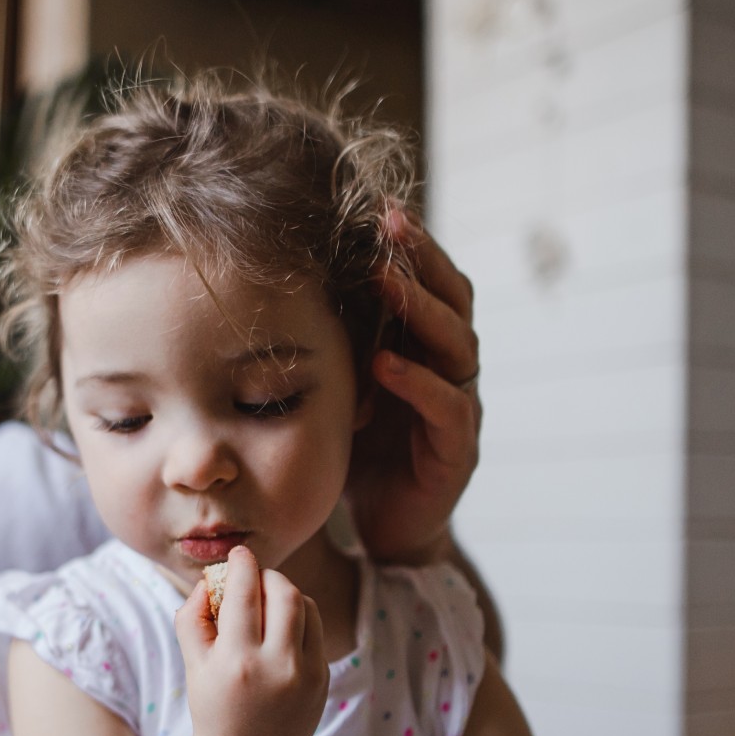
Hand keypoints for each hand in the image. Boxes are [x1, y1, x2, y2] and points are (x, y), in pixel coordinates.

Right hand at [173, 546, 326, 735]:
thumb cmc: (213, 707)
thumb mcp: (193, 664)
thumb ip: (192, 617)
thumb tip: (211, 579)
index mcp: (237, 662)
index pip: (245, 594)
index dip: (243, 565)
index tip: (239, 554)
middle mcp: (276, 667)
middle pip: (285, 592)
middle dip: (269, 576)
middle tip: (255, 577)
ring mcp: (305, 676)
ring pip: (306, 607)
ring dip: (287, 594)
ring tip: (269, 601)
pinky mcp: (322, 681)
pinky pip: (316, 632)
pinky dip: (299, 620)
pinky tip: (282, 629)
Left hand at [351, 211, 482, 563]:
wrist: (385, 529)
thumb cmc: (360, 451)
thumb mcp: (343, 385)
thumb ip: (334, 340)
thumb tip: (275, 282)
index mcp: (424, 348)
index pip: (429, 282)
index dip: (410, 245)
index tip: (377, 206)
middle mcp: (450, 369)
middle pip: (452, 300)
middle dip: (422, 259)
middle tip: (390, 224)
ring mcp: (459, 408)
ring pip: (456, 346)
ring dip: (420, 310)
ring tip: (385, 281)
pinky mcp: (456, 452)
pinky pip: (448, 408)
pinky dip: (418, 383)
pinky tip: (385, 364)